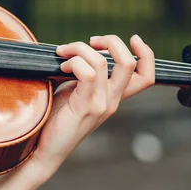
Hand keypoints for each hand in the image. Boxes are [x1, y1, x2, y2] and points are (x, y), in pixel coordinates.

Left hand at [30, 34, 154, 172]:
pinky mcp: (86, 107)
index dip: (146, 53)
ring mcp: (101, 104)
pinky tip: (62, 68)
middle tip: (90, 41)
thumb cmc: (55, 120)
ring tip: (63, 55)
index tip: (132, 38)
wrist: (44, 150)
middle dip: (111, 41)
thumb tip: (78, 51)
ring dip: (80, 49)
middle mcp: (112, 101)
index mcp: (113, 97)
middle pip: (131, 63)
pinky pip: (88, 73)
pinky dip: (74, 62)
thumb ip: (84, 75)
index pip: (146, 76)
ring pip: (103, 62)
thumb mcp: (74, 92)